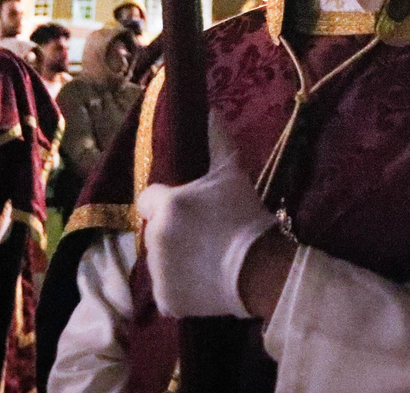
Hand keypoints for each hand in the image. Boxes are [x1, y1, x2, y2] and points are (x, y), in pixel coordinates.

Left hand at [135, 115, 277, 318]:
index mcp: (166, 205)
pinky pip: (166, 290)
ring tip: (205, 260)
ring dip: (174, 259)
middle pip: (154, 230)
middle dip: (172, 231)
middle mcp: (154, 237)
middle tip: (203, 235)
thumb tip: (209, 109)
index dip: (167, 203)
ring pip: (159, 260)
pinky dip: (179, 288)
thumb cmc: (245, 217)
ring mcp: (158, 272)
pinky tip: (202, 281)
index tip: (191, 210)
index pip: (149, 199)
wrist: (260, 270)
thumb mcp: (232, 174)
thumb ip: (216, 140)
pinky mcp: (165, 300)